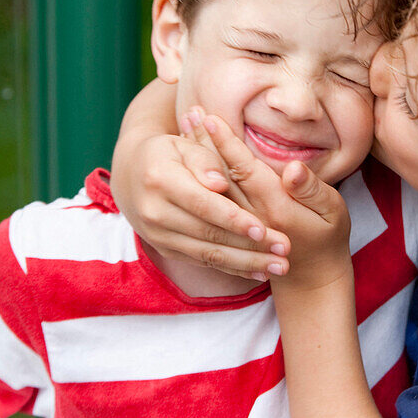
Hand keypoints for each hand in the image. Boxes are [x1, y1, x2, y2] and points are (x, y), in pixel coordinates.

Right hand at [110, 85, 290, 280]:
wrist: (132, 175)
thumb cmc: (169, 153)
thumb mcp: (183, 144)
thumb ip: (205, 159)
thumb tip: (220, 183)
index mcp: (160, 179)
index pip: (203, 204)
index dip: (233, 219)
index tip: (263, 230)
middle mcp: (155, 212)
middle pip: (209, 234)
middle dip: (250, 247)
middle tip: (284, 252)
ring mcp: (158, 235)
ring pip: (208, 254)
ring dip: (246, 264)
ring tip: (279, 267)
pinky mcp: (166, 249)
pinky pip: (203, 262)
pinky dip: (233, 269)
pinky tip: (259, 272)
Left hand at [187, 110, 352, 291]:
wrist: (312, 277)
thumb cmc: (328, 236)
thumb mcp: (333, 212)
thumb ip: (312, 190)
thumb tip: (294, 167)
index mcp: (275, 206)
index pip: (245, 169)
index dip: (227, 143)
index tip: (211, 117)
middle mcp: (250, 214)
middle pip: (221, 174)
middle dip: (205, 141)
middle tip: (191, 111)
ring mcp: (239, 222)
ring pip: (212, 185)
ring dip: (197, 154)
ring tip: (185, 124)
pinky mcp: (233, 227)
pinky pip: (211, 198)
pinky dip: (199, 175)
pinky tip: (190, 155)